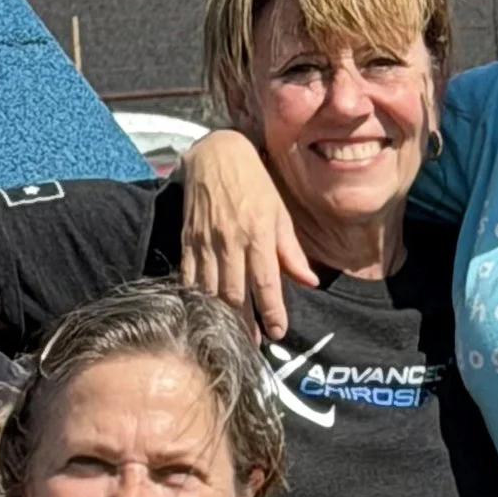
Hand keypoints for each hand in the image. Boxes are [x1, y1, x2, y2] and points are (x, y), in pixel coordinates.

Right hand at [178, 132, 316, 344]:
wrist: (215, 153)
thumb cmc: (254, 183)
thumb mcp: (279, 213)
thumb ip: (292, 251)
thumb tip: (309, 282)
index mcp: (258, 234)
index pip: (266, 282)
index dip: (272, 311)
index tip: (278, 332)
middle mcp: (231, 240)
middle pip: (236, 294)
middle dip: (244, 323)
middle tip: (252, 343)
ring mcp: (206, 241)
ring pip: (210, 290)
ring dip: (220, 317)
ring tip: (229, 334)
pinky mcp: (187, 240)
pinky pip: (189, 277)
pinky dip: (195, 298)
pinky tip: (202, 312)